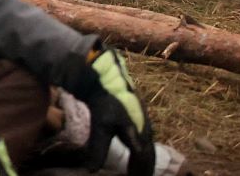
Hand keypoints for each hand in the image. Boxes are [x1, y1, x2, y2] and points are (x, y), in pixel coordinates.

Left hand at [70, 48, 153, 175]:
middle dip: (144, 168)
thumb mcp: (101, 126)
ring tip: (137, 171)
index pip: (145, 159)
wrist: (105, 74)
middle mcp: (146, 129)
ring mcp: (142, 121)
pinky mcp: (135, 116)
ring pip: (145, 146)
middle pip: (148, 154)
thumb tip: (92, 170)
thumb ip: (98, 149)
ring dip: (141, 160)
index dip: (143, 171)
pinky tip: (133, 153)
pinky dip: (138, 150)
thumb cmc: (105, 100)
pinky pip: (140, 138)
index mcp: (141, 133)